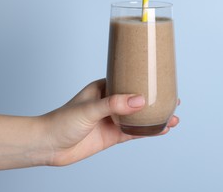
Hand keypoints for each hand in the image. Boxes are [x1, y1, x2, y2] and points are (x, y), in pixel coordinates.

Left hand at [41, 79, 179, 165]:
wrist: (48, 145)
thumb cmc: (62, 120)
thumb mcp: (89, 108)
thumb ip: (114, 104)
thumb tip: (140, 100)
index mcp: (104, 88)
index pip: (128, 79)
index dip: (145, 79)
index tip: (161, 77)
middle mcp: (110, 102)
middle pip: (138, 98)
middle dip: (155, 99)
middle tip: (174, 98)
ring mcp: (112, 119)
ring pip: (139, 116)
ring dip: (155, 116)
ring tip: (173, 116)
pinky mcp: (112, 135)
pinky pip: (134, 132)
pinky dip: (148, 131)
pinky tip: (161, 130)